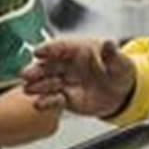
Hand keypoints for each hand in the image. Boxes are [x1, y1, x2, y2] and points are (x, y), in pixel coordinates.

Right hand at [21, 38, 135, 117]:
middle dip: (36, 70)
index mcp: (78, 49)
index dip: (48, 49)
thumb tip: (109, 44)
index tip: (38, 52)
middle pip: (48, 65)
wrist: (122, 94)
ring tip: (28, 90)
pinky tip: (39, 104)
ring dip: (36, 86)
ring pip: (46, 82)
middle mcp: (67, 64)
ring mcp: (64, 81)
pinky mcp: (65, 98)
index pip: (60, 46)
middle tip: (26, 74)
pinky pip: (53, 100)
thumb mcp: (120, 62)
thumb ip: (111, 55)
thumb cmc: (119, 71)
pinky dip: (46, 102)